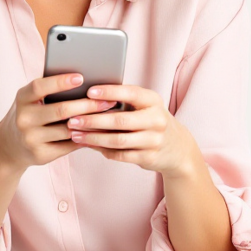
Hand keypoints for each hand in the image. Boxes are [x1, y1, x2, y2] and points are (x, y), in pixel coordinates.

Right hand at [0, 72, 116, 170]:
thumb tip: (84, 80)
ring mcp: (31, 138)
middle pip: (60, 110)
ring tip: (108, 116)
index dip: (60, 82)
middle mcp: (24, 118)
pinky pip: (69, 146)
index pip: (40, 87)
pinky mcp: (41, 154)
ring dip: (91, 123)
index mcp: (22, 98)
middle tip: (108, 100)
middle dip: (87, 105)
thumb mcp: (30, 99)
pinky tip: (100, 131)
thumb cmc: (29, 113)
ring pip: (68, 130)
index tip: (81, 77)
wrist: (9, 145)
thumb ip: (48, 90)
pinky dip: (86, 138)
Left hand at [66, 83, 196, 177]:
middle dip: (93, 120)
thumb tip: (87, 95)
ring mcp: (154, 141)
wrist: (177, 148)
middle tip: (72, 119)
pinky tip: (88, 145)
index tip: (89, 92)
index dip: (109, 92)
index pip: (130, 93)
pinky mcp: (149, 157)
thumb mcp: (144, 105)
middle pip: (120, 120)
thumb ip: (123, 99)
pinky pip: (120, 155)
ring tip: (75, 134)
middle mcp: (156, 120)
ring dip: (93, 138)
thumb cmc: (149, 119)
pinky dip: (102, 150)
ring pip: (118, 140)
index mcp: (153, 101)